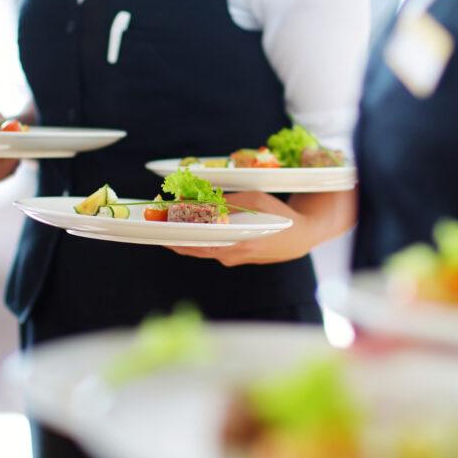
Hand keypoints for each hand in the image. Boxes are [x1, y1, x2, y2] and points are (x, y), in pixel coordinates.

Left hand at [166, 192, 320, 266]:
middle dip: (173, 235)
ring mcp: (232, 259)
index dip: (173, 233)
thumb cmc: (280, 216)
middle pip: (192, 248)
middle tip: (156, 222)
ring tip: (170, 220)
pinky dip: (201, 237)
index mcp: (235, 242)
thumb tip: (196, 198)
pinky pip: (211, 247)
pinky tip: (193, 226)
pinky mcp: (235, 258)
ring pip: (201, 248)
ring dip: (186, 235)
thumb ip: (225, 201)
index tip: (156, 224)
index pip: (195, 241)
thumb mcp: (255, 201)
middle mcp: (230, 255)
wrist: (301, 238)